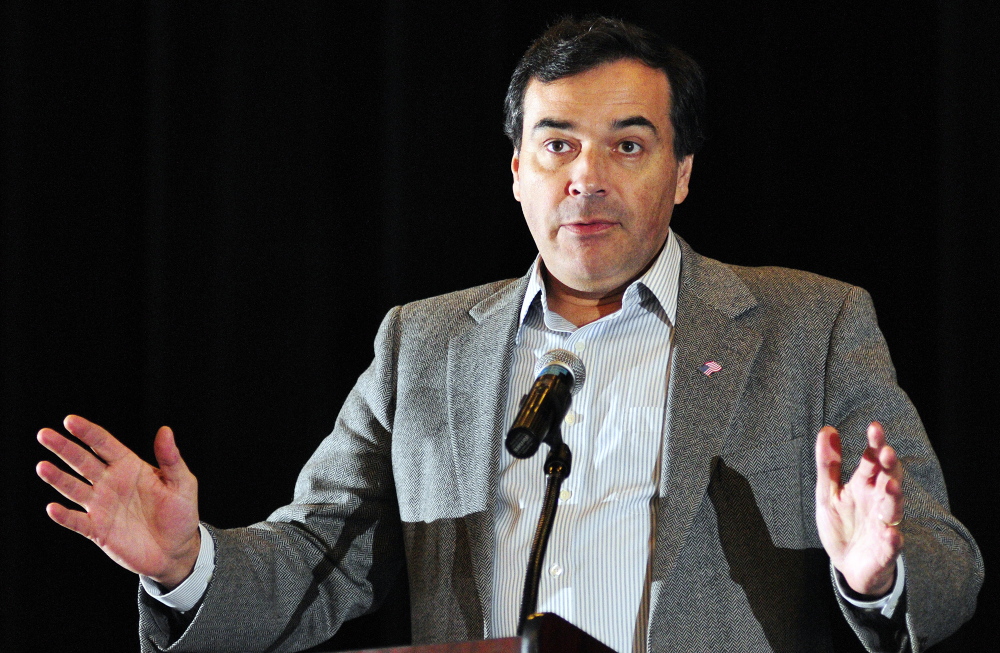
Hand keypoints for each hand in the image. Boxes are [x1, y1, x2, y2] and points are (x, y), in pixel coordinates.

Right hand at [36, 415, 200, 589]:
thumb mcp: (183, 483)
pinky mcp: (98, 530)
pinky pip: (76, 521)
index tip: (69, 421)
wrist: (176, 551)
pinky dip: (64, 516)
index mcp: (129, 467)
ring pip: (73, 488)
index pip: (104, 444)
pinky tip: (53, 508)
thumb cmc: (181, 514)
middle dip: (63, 448)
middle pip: (82, 461)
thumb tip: (165, 430)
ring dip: (58, 478)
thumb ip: (171, 459)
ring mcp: (102, 506)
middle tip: (44, 435)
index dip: (87, 432)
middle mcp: (110, 483)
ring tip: (42, 466)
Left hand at [815, 421, 903, 595]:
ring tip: (892, 485)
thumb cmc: (842, 525)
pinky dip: (892, 539)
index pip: (872, 460)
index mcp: (864, 485)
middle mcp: (878, 501)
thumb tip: (827, 429)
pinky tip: (891, 534)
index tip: (874, 427)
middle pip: (888, 479)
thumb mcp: (828, 492)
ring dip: (894, 497)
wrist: (848, 564)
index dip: (874, 444)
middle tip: (886, 451)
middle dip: (889, 466)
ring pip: (894, 508)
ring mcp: (884, 525)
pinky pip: (892, 545)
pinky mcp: (885, 550)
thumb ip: (828, 464)